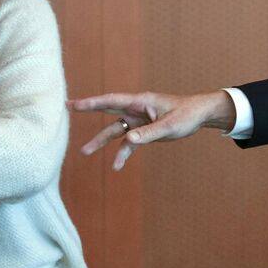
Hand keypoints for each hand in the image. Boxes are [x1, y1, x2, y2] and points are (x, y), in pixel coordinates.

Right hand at [67, 90, 235, 170]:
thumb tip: (128, 140)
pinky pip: (129, 143)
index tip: (74, 103)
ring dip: (102, 141)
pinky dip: (123, 153)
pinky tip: (116, 166)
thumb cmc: (186, 115)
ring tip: (85, 152)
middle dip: (89, 111)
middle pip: (108, 112)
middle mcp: (136, 110)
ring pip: (116, 131)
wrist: (199, 115)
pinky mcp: (144, 130)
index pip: (112, 101)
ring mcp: (139, 120)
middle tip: (68, 108)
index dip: (92, 102)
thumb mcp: (169, 126)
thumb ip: (148, 134)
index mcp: (141, 102)